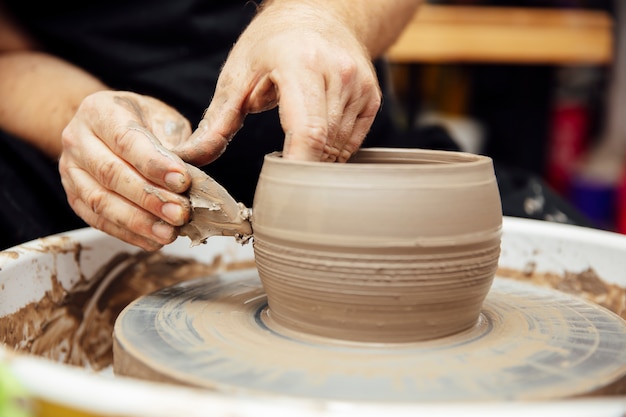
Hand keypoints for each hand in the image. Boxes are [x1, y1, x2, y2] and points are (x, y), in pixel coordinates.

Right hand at [59, 91, 192, 250]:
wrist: (105, 130)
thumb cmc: (141, 123)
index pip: (126, 139)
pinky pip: (98, 220)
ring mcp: (71, 171)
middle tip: (181, 213)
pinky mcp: (74, 197)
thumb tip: (201, 164)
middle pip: (111, 173)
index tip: (182, 181)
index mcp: (100, 111)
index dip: (155, 164)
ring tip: (169, 233)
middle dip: (150, 198)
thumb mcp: (165, 119)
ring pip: (101, 201)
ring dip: (139, 222)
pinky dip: (128, 233)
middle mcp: (78, 139)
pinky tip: (153, 239)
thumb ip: (183, 141)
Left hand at [174, 2, 381, 164]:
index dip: (296, 169)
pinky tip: (313, 137)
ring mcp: (361, 87)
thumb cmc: (272, 43)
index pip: (308, 133)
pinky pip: (352, 143)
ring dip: (315, 161)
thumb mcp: (238, 75)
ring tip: (293, 145)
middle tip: (278, 179)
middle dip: (300, 170)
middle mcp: (339, 74)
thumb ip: (217, 121)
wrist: (318, 15)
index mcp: (302, 64)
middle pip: (323, 147)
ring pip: (339, 150)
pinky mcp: (373, 99)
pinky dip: (330, 152)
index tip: (280, 195)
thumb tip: (190, 157)